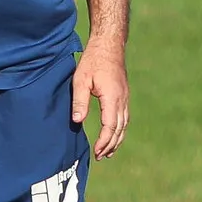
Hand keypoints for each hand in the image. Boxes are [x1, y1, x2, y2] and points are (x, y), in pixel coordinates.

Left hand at [73, 40, 128, 158]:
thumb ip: (79, 101)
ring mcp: (125, 98)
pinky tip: (114, 134)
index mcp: (112, 98)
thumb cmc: (93, 61)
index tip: (97, 152)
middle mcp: (122, 100)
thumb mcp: (81, 80)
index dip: (104, 141)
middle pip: (119, 129)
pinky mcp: (124, 95)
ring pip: (124, 124)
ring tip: (108, 152)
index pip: (110, 126)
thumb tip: (77, 121)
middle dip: (111, 145)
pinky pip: (124, 117)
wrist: (109, 45)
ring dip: (117, 139)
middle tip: (100, 157)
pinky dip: (120, 129)